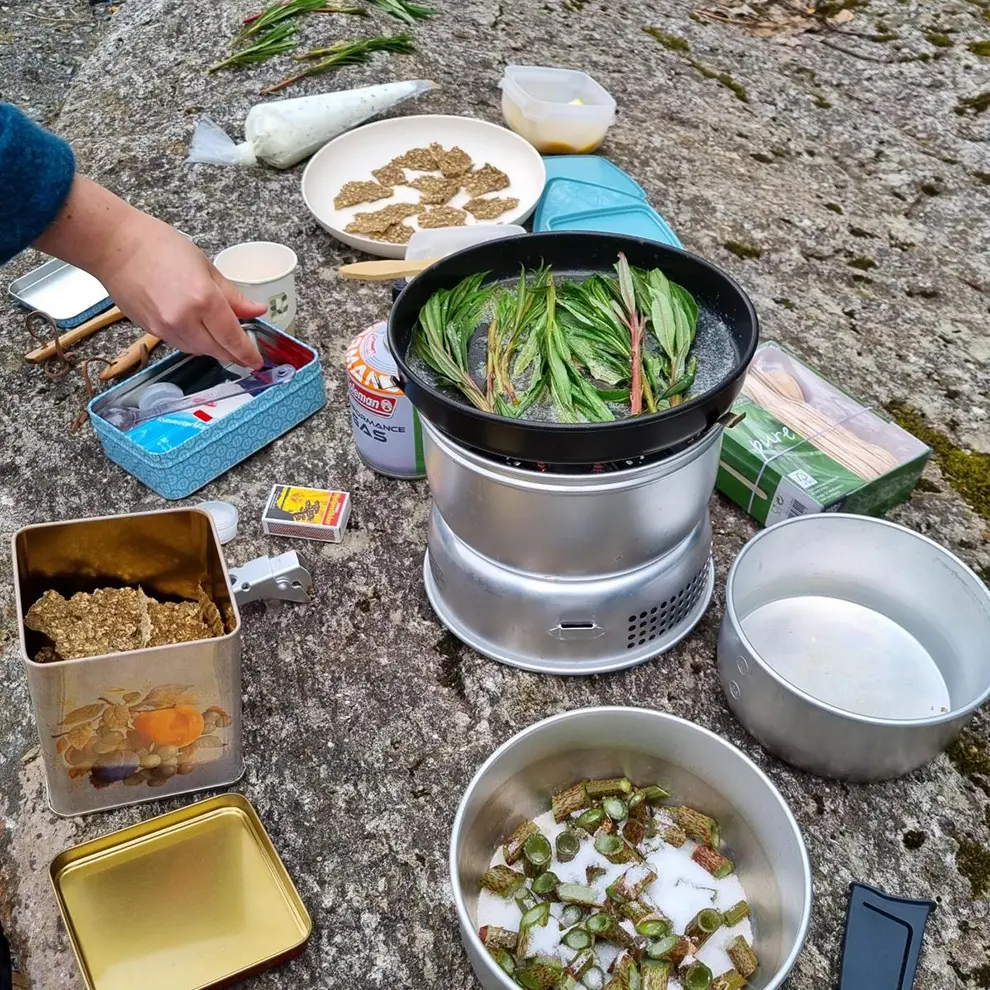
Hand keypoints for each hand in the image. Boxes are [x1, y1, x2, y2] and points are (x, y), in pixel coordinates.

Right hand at [97, 212, 265, 368]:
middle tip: (246, 353)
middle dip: (234, 354)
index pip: (233, 338)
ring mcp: (165, 328)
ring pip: (199, 351)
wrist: (114, 246)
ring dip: (214, 348)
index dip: (248, 353)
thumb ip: (233, 296)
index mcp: (203, 300)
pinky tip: (200, 331)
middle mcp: (184, 320)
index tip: (257, 360)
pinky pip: (181, 345)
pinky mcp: (151, 331)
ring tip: (223, 339)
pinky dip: (195, 342)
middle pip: (217, 351)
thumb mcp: (206, 267)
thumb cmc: (159, 246)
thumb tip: (257, 311)